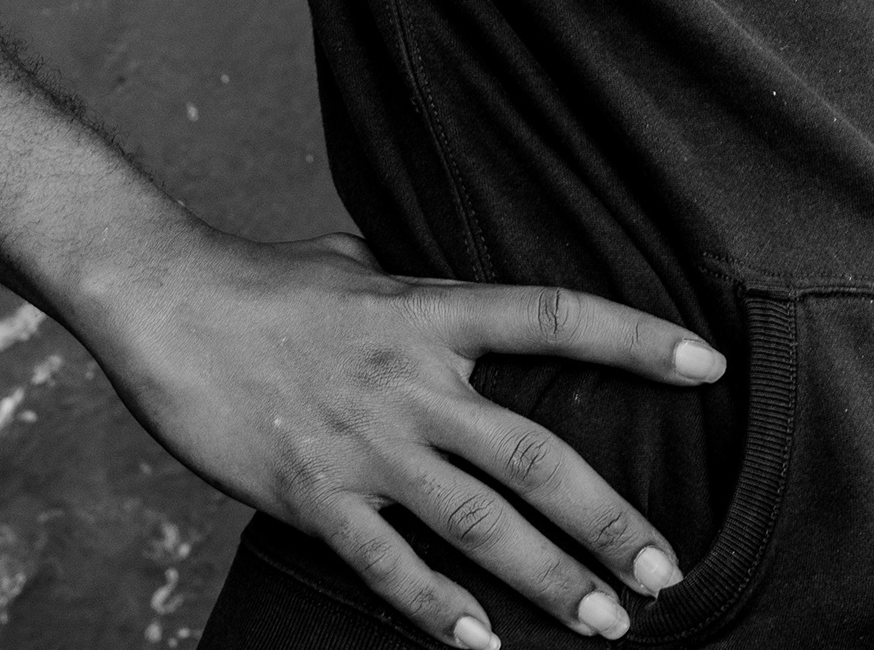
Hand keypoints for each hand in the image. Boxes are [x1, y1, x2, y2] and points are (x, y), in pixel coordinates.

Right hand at [71, 223, 723, 647]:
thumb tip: (472, 294)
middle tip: (667, 568)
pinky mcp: (312, 495)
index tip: (708, 367)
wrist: (164, 303)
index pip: (558, 319)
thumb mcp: (365, 262)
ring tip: (606, 620)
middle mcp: (413, 383)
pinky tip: (482, 645)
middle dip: (609, 519)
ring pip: (478, 523)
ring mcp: (365, 445)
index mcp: (434, 311)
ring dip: (548, 579)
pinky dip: (438, 608)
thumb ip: (427, 288)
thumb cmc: (267, 280)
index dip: (638, 339)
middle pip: (535, 456)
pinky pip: (387, 564)